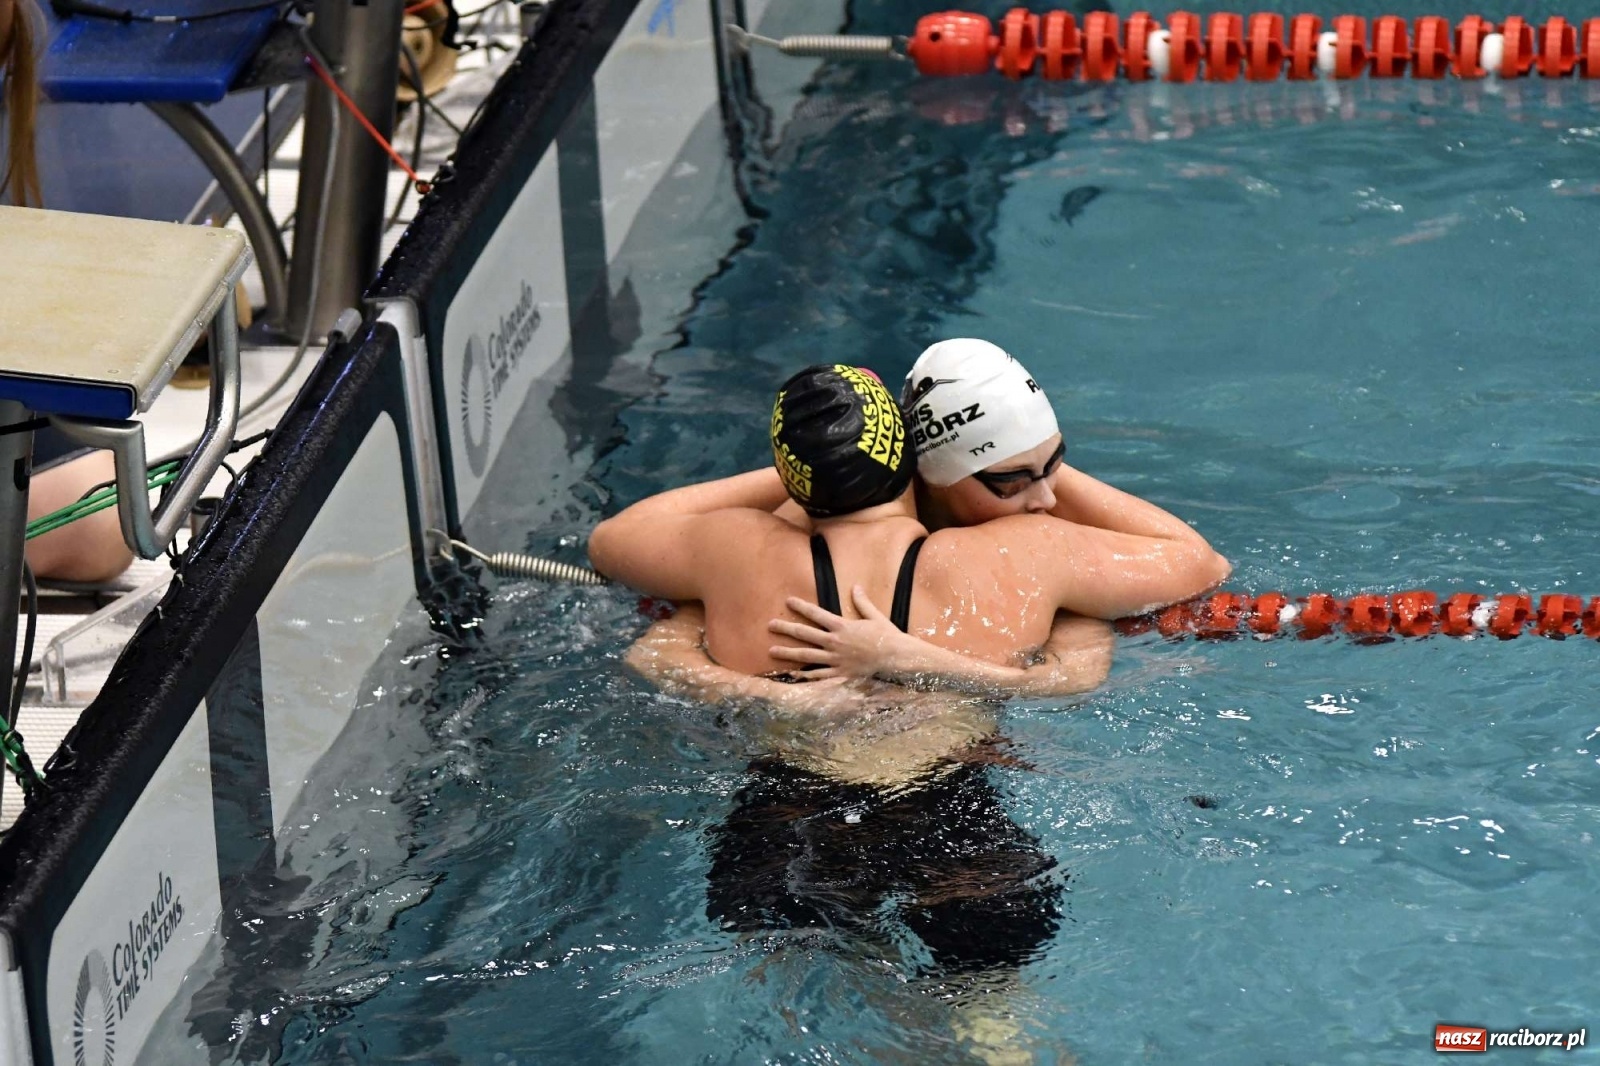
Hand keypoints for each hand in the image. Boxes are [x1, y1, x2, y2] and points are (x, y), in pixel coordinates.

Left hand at [767, 585, 926, 679]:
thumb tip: (856, 587)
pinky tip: (792, 675)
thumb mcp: (875, 616)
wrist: (897, 659)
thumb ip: (862, 602)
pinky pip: (818, 675)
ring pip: (806, 656)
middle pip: (804, 634)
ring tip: (771, 651)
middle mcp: (835, 642)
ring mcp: (835, 660)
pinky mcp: (840, 674)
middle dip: (786, 628)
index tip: (788, 601)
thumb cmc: (888, 636)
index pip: (816, 614)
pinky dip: (805, 675)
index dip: (801, 607)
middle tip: (770, 625)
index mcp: (842, 626)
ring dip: (787, 652)